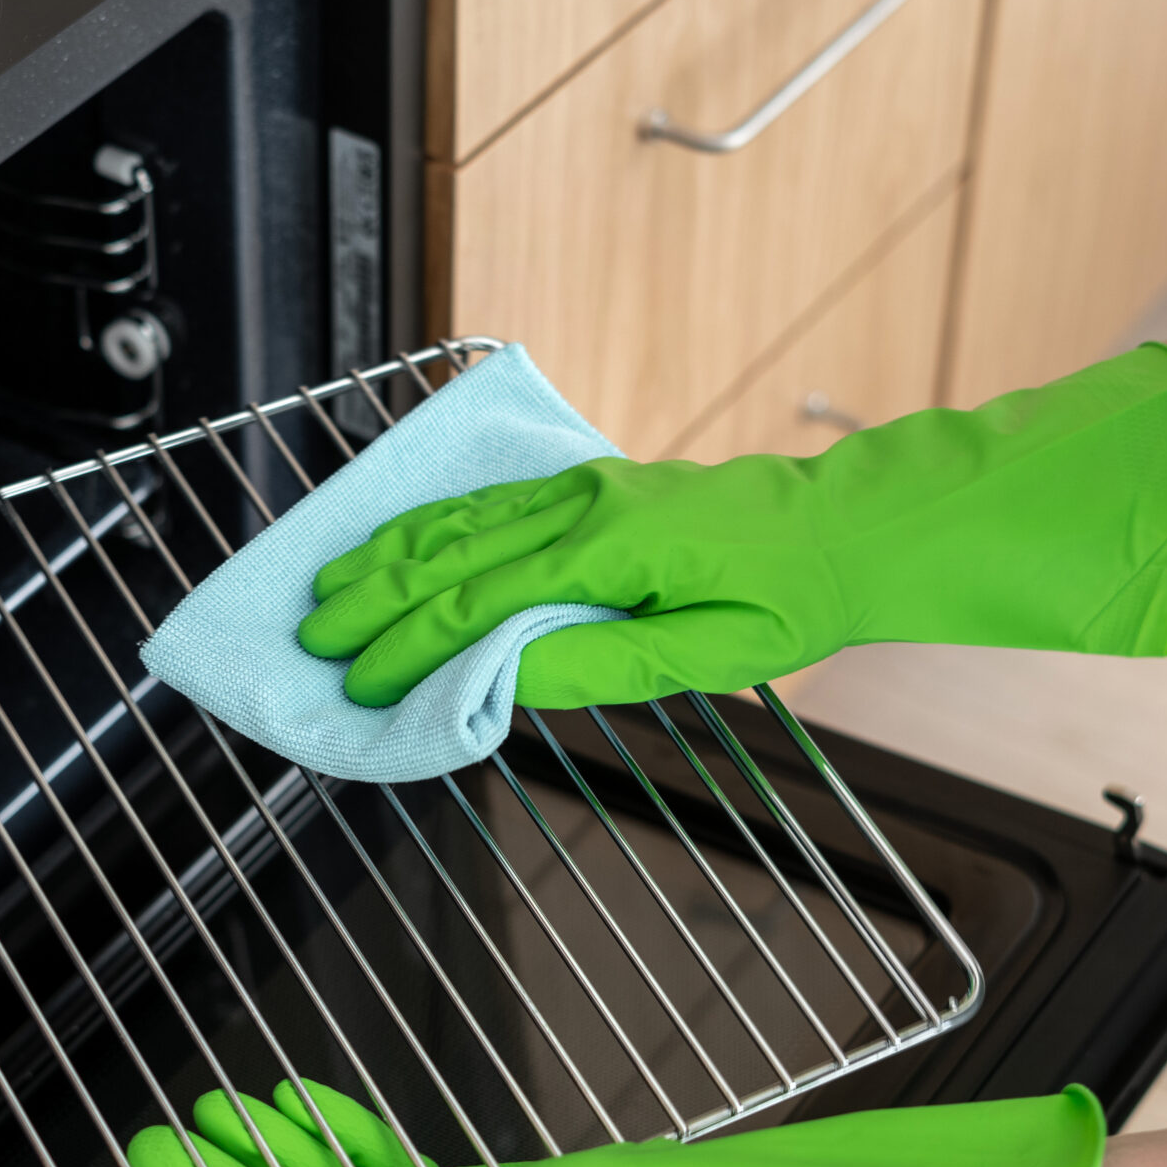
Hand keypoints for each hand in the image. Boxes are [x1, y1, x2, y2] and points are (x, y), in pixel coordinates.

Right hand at [296, 344, 1166, 709]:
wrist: (852, 530)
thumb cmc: (792, 599)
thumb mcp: (705, 655)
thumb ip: (599, 663)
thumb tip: (503, 676)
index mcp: (609, 548)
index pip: (479, 600)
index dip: (408, 644)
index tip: (359, 679)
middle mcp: (584, 504)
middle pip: (451, 550)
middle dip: (375, 598)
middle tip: (314, 642)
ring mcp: (585, 487)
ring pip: (461, 517)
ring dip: (387, 557)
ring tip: (327, 589)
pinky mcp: (593, 486)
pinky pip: (490, 501)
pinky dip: (429, 525)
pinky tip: (394, 542)